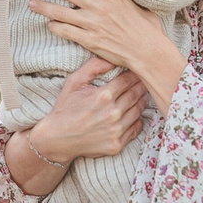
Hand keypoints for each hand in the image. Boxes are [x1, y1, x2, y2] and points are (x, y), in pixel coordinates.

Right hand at [15, 60, 146, 193]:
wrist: (57, 139)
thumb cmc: (65, 108)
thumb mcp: (74, 82)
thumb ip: (94, 66)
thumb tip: (112, 57)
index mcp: (103, 96)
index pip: (129, 79)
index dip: (135, 73)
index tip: (138, 70)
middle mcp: (112, 113)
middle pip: (136, 94)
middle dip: (141, 85)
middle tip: (145, 80)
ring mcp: (116, 130)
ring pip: (139, 110)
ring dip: (141, 101)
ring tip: (142, 94)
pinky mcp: (117, 144)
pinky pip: (136, 128)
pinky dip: (137, 119)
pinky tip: (135, 112)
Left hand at [29, 0, 188, 108]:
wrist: (148, 52)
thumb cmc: (148, 29)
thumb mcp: (140, 5)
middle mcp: (100, 7)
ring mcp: (93, 24)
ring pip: (61, 13)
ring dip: (44, 6)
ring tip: (31, 2)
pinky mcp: (90, 40)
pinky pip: (67, 32)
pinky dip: (56, 27)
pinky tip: (49, 24)